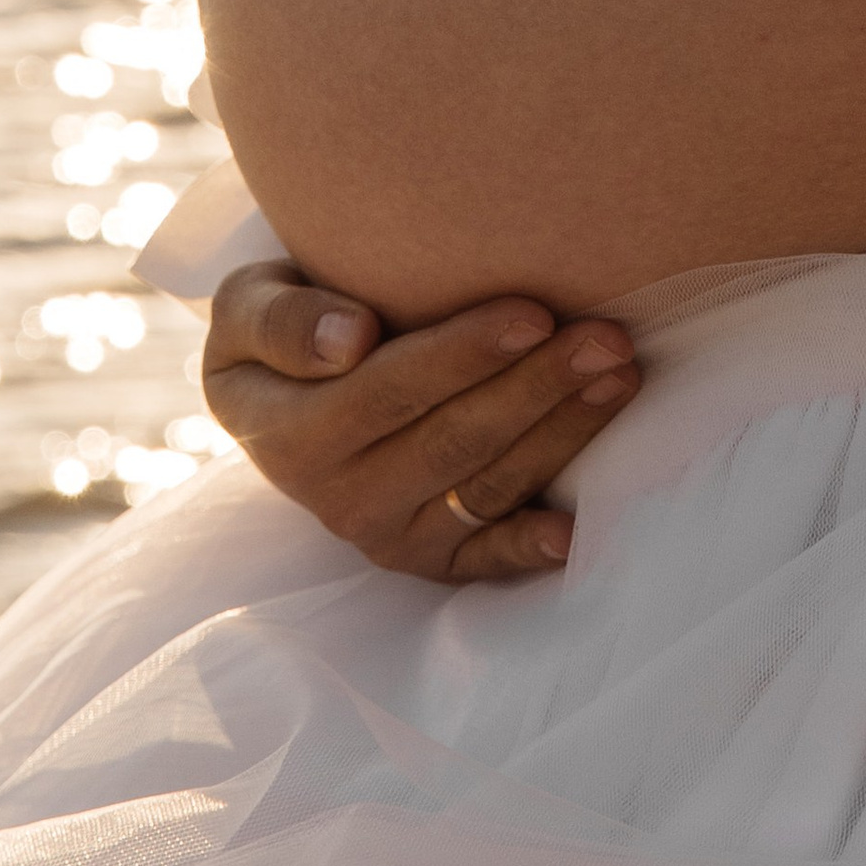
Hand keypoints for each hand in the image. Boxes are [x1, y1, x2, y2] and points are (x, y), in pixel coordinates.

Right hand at [201, 259, 638, 581]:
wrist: (278, 394)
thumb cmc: (279, 327)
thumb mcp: (246, 306)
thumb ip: (282, 319)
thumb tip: (350, 341)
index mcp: (286, 433)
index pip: (390, 390)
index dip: (464, 353)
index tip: (533, 312)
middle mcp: (338, 498)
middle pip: (455, 438)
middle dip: (538, 386)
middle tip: (607, 338)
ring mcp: (386, 535)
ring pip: (485, 485)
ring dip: (560, 434)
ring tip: (619, 376)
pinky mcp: (425, 560)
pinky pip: (482, 558)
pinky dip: (528, 547)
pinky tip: (574, 529)